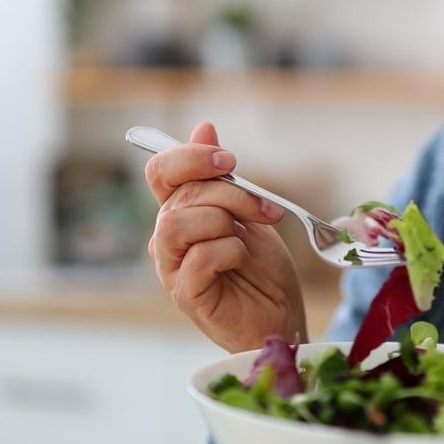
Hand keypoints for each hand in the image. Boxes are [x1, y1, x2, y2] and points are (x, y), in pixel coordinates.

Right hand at [144, 122, 306, 351]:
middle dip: (231, 194)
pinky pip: (198, 257)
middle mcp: (167, 238)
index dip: (190, 157)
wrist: (282, 316)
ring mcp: (172, 268)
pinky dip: (229, 250)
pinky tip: (242, 260)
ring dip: (224, 221)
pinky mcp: (186, 294)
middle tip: (263, 210)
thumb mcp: (248, 212)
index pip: (161, 171)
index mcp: (180, 212)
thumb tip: (204, 127)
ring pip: (178, 223)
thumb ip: (222, 177)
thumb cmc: (262, 268)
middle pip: (181, 195)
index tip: (229, 161)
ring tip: (247, 238)